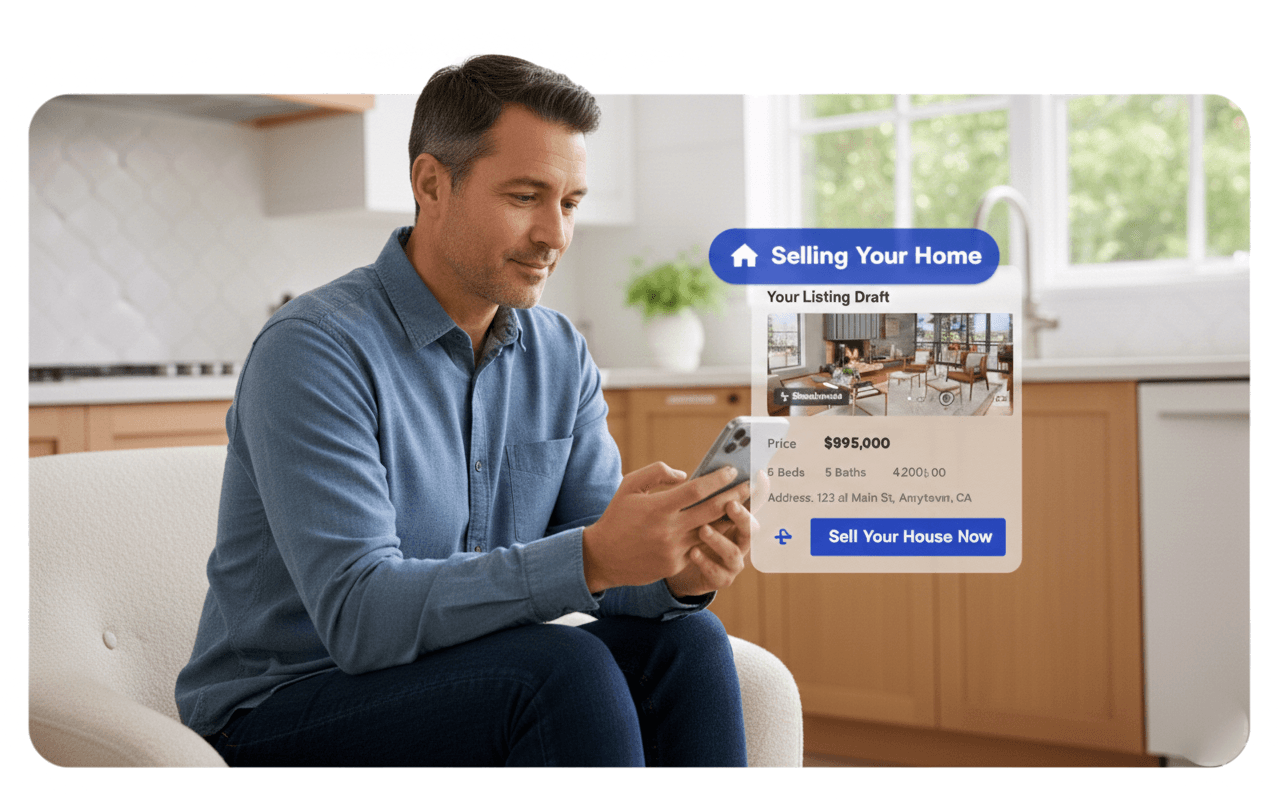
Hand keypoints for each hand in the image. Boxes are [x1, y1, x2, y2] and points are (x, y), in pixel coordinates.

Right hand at [582, 462, 750, 592]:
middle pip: (712, 510)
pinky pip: (699, 547)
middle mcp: (669, 529)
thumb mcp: (629, 486)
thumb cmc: (617, 517)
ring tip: (745, 505)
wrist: (602, 558)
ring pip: (712, 531)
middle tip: (750, 486)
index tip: (732, 470)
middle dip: (735, 496)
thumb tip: (685, 474)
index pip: (697, 490)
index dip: (718, 479)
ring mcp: (674, 549)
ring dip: (730, 518)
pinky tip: (724, 525)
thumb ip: (656, 473)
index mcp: (658, 507)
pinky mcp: (676, 564)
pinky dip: (712, 536)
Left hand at [664, 470, 769, 598]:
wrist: (676, 566)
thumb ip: (701, 495)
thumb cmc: (685, 530)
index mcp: (736, 520)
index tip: (759, 478)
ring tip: (703, 529)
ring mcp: (733, 561)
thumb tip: (700, 470)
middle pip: (749, 528)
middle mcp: (740, 540)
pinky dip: (706, 562)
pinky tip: (692, 552)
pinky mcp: (721, 578)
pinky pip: (717, 573)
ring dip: (719, 540)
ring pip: (733, 552)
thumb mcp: (692, 510)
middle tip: (730, 504)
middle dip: (742, 515)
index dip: (759, 493)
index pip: (752, 505)